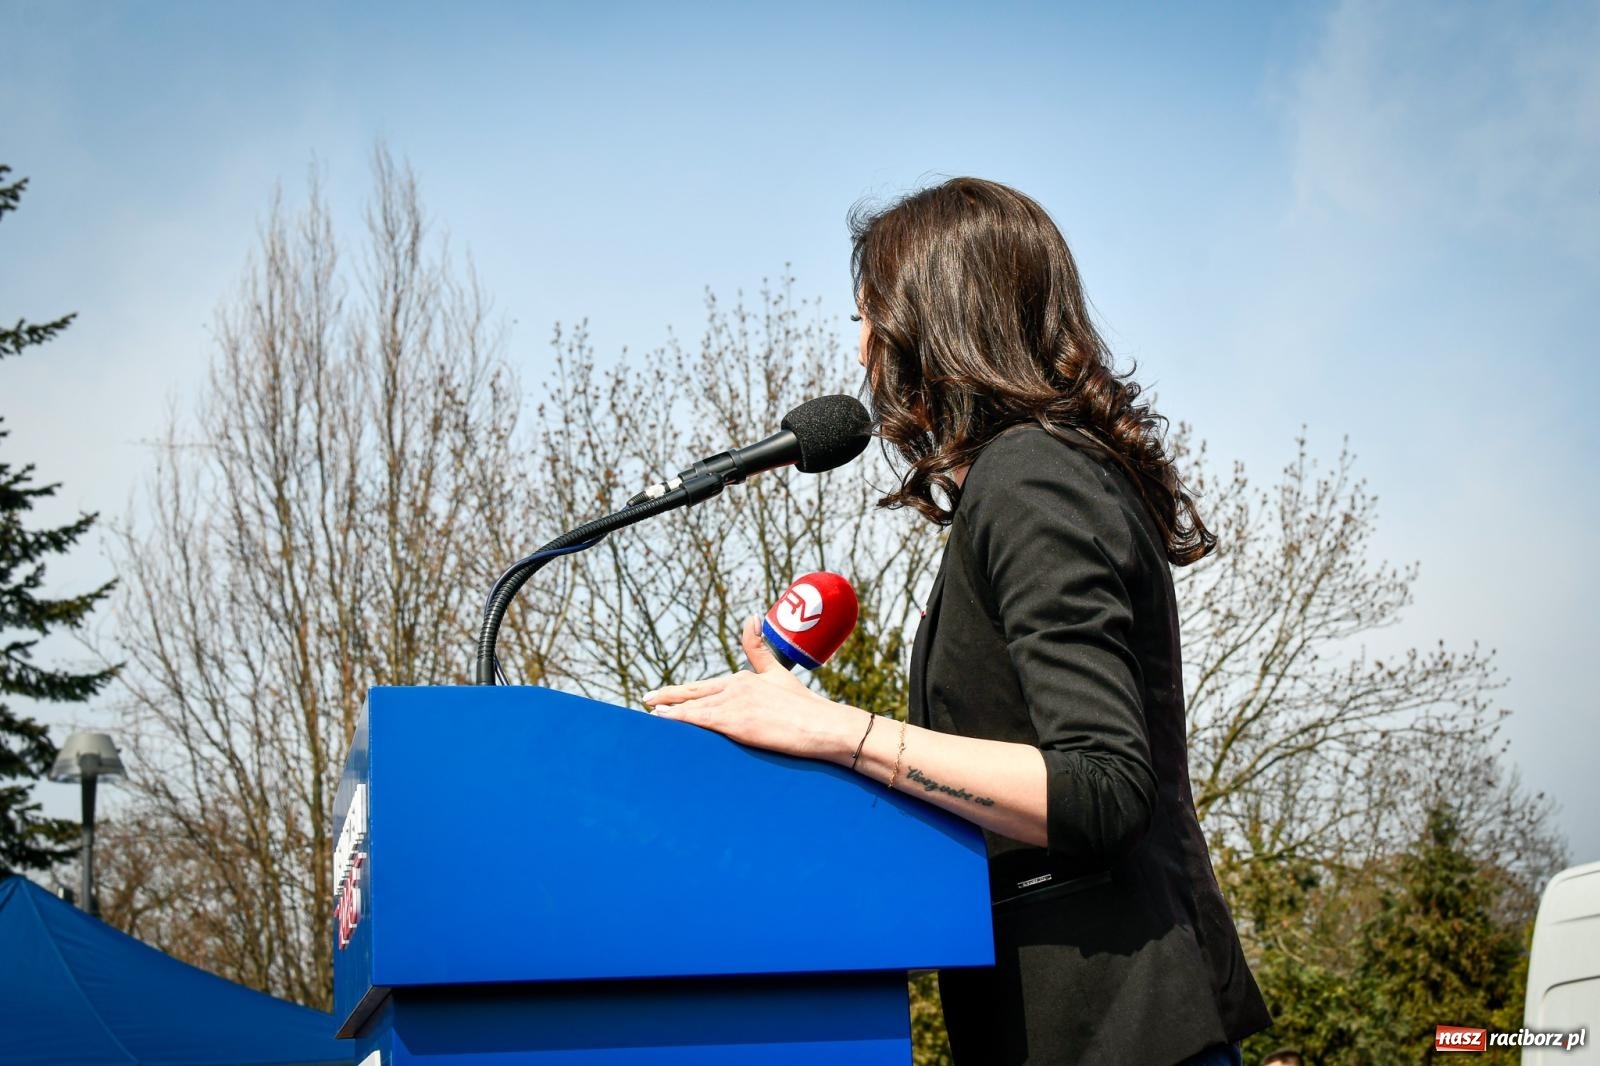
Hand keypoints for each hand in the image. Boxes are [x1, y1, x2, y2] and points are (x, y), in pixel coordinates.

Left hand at [641, 615, 863, 763]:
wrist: (821, 724)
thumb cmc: (804, 704)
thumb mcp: (778, 672)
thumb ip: (759, 648)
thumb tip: (751, 615)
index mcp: (742, 679)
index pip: (704, 686)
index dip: (682, 691)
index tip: (665, 694)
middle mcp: (734, 688)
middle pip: (693, 693)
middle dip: (668, 696)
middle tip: (647, 699)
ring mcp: (733, 705)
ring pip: (693, 707)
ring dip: (669, 710)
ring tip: (651, 712)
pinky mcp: (735, 722)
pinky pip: (700, 720)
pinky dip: (679, 718)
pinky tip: (664, 720)